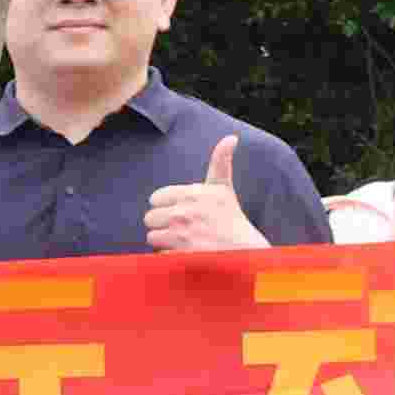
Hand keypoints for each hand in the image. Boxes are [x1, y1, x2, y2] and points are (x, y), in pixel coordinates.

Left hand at [144, 134, 263, 252]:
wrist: (245, 251)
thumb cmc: (231, 218)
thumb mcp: (224, 188)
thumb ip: (220, 162)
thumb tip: (231, 137)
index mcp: (193, 193)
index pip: (155, 198)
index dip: (166, 206)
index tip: (182, 211)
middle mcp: (185, 212)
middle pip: (149, 218)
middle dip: (163, 224)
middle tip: (185, 228)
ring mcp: (182, 235)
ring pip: (152, 237)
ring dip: (164, 241)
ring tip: (185, 241)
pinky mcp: (180, 256)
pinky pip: (159, 255)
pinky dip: (169, 256)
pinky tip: (186, 254)